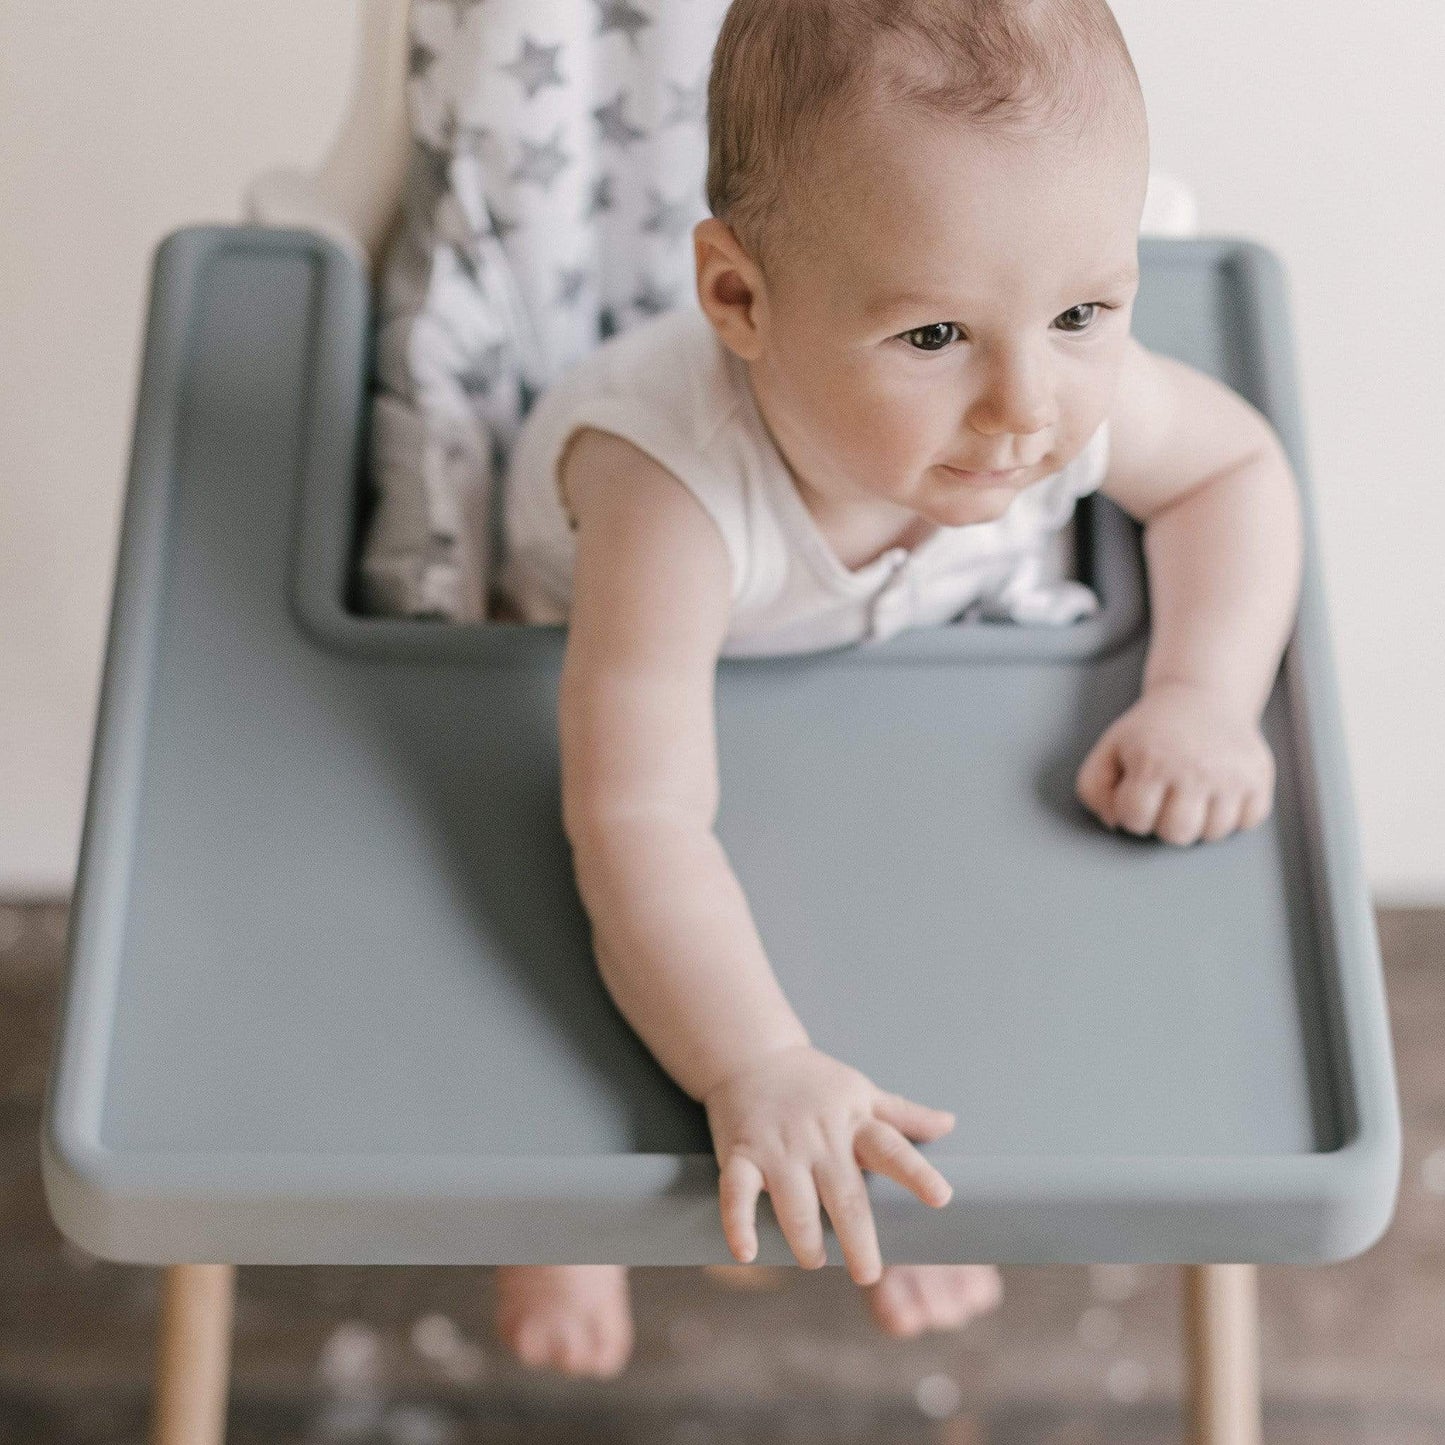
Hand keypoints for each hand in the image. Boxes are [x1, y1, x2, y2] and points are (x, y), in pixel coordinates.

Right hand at [701, 1044, 955, 1286]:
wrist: (750, 1053)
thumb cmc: (813, 1081)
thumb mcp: (861, 1090)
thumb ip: (902, 1114)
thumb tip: (950, 1124)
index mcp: (854, 1121)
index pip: (891, 1148)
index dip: (916, 1173)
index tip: (941, 1198)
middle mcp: (819, 1136)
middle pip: (844, 1193)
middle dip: (857, 1238)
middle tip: (867, 1273)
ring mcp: (778, 1146)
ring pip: (794, 1202)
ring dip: (804, 1239)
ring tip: (814, 1260)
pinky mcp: (740, 1153)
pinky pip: (736, 1192)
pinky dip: (739, 1223)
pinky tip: (747, 1252)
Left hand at [1074, 680, 1274, 845]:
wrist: (1201, 695)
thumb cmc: (1152, 730)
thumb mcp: (1109, 749)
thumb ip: (1093, 789)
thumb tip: (1115, 823)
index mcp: (1152, 761)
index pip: (1136, 820)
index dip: (1132, 813)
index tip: (1138, 793)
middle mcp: (1195, 769)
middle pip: (1178, 834)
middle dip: (1165, 824)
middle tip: (1166, 798)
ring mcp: (1231, 775)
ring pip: (1214, 834)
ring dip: (1200, 823)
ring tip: (1193, 795)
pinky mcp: (1259, 777)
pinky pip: (1248, 822)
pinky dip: (1234, 816)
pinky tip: (1219, 794)